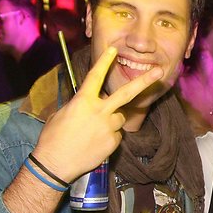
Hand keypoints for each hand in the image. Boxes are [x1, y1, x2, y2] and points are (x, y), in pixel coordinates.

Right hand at [32, 47, 163, 182]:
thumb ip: (80, 106)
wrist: (55, 163)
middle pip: (126, 93)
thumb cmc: (53, 138)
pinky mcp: (113, 142)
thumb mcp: (62, 114)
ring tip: (93, 131)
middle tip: (159, 71)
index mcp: (83, 101)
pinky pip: (116, 135)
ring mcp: (109, 127)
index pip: (95, 76)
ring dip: (112, 120)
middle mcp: (100, 111)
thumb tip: (89, 104)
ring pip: (119, 118)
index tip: (114, 49)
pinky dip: (108, 137)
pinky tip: (94, 143)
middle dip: (144, 81)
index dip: (104, 61)